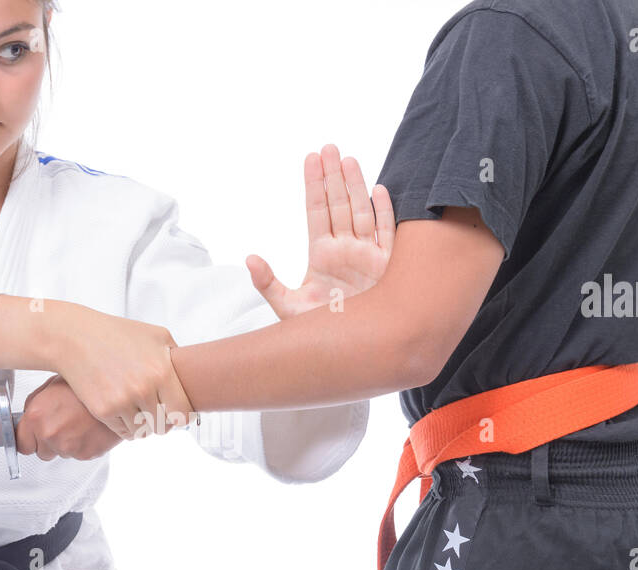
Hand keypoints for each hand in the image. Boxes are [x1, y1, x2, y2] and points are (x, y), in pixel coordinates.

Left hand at [16, 374, 124, 460]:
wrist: (114, 391)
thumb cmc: (84, 385)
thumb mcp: (51, 386)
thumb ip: (34, 406)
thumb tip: (28, 419)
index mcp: (36, 416)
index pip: (21, 444)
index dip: (29, 440)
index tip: (33, 437)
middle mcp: (50, 433)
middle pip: (41, 453)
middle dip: (48, 443)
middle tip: (62, 425)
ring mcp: (68, 446)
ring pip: (61, 454)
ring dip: (66, 443)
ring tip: (78, 423)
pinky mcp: (85, 453)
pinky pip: (78, 454)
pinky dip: (83, 445)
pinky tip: (88, 428)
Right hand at [53, 305, 195, 440]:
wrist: (75, 337)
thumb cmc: (117, 334)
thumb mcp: (156, 335)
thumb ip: (177, 356)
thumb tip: (192, 377)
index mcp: (162, 371)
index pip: (183, 413)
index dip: (180, 415)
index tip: (174, 411)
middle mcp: (144, 389)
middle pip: (164, 426)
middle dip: (162, 422)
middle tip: (155, 412)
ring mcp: (123, 401)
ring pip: (144, 432)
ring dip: (142, 425)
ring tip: (137, 409)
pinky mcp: (104, 410)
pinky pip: (124, 432)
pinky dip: (125, 426)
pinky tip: (122, 411)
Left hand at [246, 144, 395, 319]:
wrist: (355, 352)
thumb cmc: (323, 333)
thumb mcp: (289, 308)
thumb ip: (269, 283)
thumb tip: (250, 258)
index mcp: (322, 254)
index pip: (316, 211)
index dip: (314, 185)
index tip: (311, 158)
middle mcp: (346, 250)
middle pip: (339, 204)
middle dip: (334, 176)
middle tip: (329, 147)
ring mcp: (368, 256)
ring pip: (362, 212)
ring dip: (356, 186)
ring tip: (348, 159)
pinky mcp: (387, 267)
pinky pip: (387, 234)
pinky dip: (383, 212)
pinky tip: (378, 190)